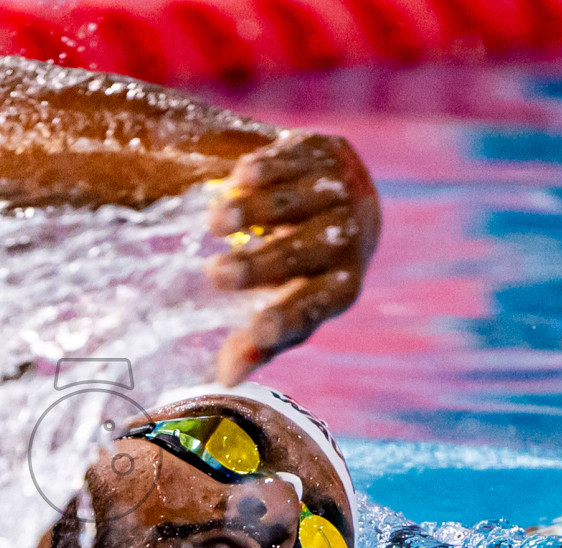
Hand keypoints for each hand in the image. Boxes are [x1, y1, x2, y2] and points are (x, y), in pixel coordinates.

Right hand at [206, 131, 380, 385]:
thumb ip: (257, 341)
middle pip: (304, 253)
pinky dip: (268, 168)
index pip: (314, 306)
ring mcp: (340, 193)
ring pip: (299, 203)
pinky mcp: (325, 152)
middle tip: (215, 276)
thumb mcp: (282, 302)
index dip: (287, 319)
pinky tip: (238, 177)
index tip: (258, 332)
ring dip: (257, 211)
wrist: (340, 194)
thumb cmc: (301, 267)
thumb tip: (224, 381)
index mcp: (339, 286)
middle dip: (260, 265)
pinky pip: (297, 159)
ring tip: (214, 222)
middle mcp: (347, 240)